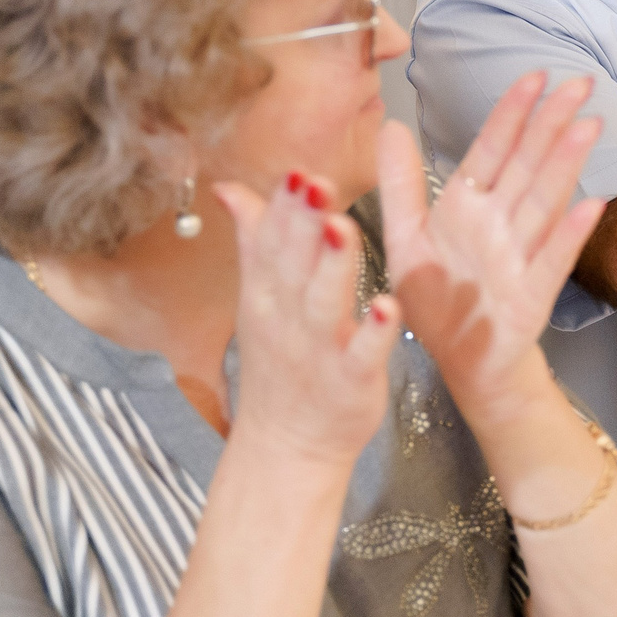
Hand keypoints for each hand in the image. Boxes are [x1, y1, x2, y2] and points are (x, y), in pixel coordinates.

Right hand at [216, 172, 401, 465]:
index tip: (294, 171)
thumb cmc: (281, 362)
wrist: (287, 445)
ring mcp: (320, 350)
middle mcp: (288, 318)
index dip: (282, 207)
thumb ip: (253, 239)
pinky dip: (374, 332)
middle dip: (303, 222)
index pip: (270, 242)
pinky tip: (388, 306)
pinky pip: (363, 354)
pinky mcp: (352, 382)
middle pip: (292, 263)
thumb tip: (228, 188)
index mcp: (267, 294)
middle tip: (315, 182)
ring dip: (333, 265)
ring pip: (324, 302)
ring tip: (341, 227)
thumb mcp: (258, 298)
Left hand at [376, 80, 602, 422]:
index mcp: (466, 207)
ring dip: (566, 164)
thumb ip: (399, 183)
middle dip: (552, 123)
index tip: (533, 76)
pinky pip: (552, 260)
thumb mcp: (404, 238)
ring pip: (543, 202)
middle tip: (580, 84)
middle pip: (527, 165)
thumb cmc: (438, 302)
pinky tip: (592, 205)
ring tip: (588, 127)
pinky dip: (570, 234)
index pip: (491, 150)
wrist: (461, 365)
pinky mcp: (531, 295)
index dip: (511, 114)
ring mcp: (518, 257)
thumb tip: (390, 124)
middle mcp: (497, 225)